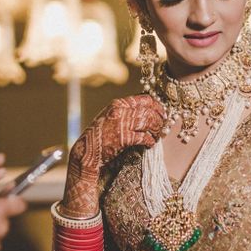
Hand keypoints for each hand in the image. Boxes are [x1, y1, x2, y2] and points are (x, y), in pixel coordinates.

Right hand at [60, 96, 163, 217]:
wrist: (87, 151)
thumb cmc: (100, 135)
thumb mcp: (111, 116)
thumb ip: (126, 111)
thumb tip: (147, 110)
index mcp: (118, 104)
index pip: (146, 99)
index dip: (157, 106)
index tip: (162, 114)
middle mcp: (120, 111)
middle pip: (149, 111)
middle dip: (159, 119)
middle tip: (163, 127)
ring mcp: (121, 124)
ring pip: (149, 122)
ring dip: (156, 130)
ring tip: (157, 136)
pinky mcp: (123, 138)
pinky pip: (144, 137)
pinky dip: (150, 140)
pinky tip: (150, 144)